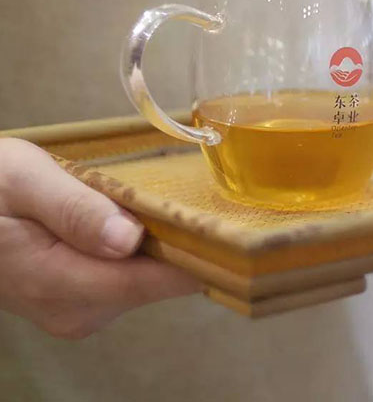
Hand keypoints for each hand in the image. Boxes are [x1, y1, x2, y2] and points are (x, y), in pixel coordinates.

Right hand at [0, 138, 200, 338]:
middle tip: (192, 198)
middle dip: (180, 241)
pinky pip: (131, 277)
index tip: (230, 225)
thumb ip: (74, 209)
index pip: (154, 280)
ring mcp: (80, 311)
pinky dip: (142, 250)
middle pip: (158, 280)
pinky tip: (134, 221)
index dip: (197, 252)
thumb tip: (129, 239)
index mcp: (60, 283)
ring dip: (160, 243)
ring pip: (149, 278)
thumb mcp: (23, 181)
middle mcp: (76, 311)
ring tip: (154, 204)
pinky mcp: (82, 302)